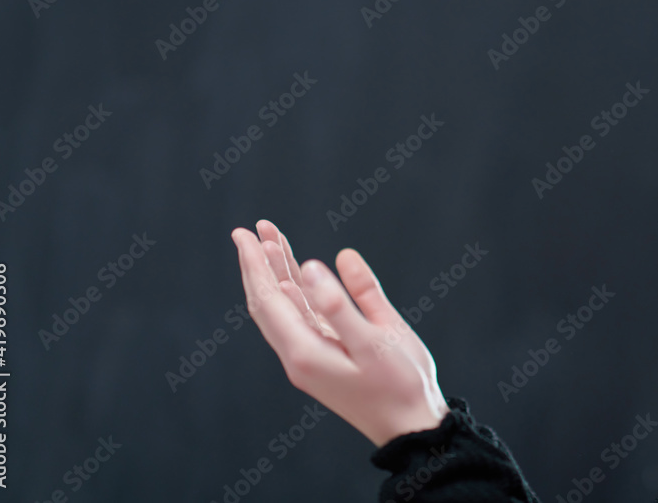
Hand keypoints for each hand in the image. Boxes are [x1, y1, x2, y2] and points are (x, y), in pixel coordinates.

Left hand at [231, 219, 449, 446]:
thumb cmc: (401, 384)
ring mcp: (310, 358)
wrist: (411, 427)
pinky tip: (295, 273)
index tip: (246, 234)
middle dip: (258, 264)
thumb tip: (314, 266)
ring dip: (277, 273)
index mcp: (305, 353)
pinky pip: (302, 317)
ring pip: (284, 308)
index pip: (269, 300)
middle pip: (267, 303)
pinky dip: (296, 290)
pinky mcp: (325, 357)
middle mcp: (299, 357)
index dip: (256, 264)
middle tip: (249, 230)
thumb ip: (344, 303)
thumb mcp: (377, 340)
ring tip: (271, 239)